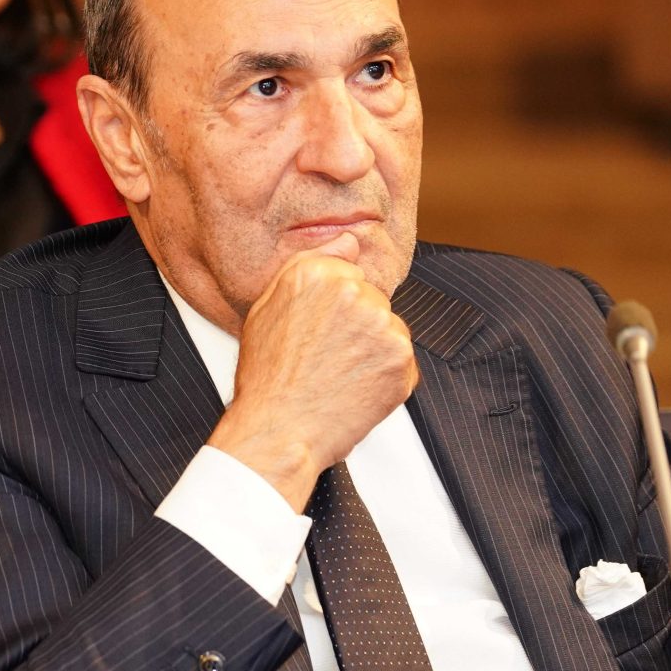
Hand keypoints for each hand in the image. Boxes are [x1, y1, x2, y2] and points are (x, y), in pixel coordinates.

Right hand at [211, 250, 416, 510]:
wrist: (278, 431)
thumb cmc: (268, 375)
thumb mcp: (266, 308)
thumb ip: (309, 264)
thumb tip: (349, 239)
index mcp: (318, 274)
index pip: (348, 276)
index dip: (332, 309)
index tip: (317, 333)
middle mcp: (354, 292)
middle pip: (371, 300)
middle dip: (356, 326)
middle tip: (325, 359)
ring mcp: (383, 327)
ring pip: (389, 329)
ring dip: (372, 350)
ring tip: (338, 376)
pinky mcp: (403, 361)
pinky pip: (402, 361)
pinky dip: (385, 376)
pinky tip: (355, 390)